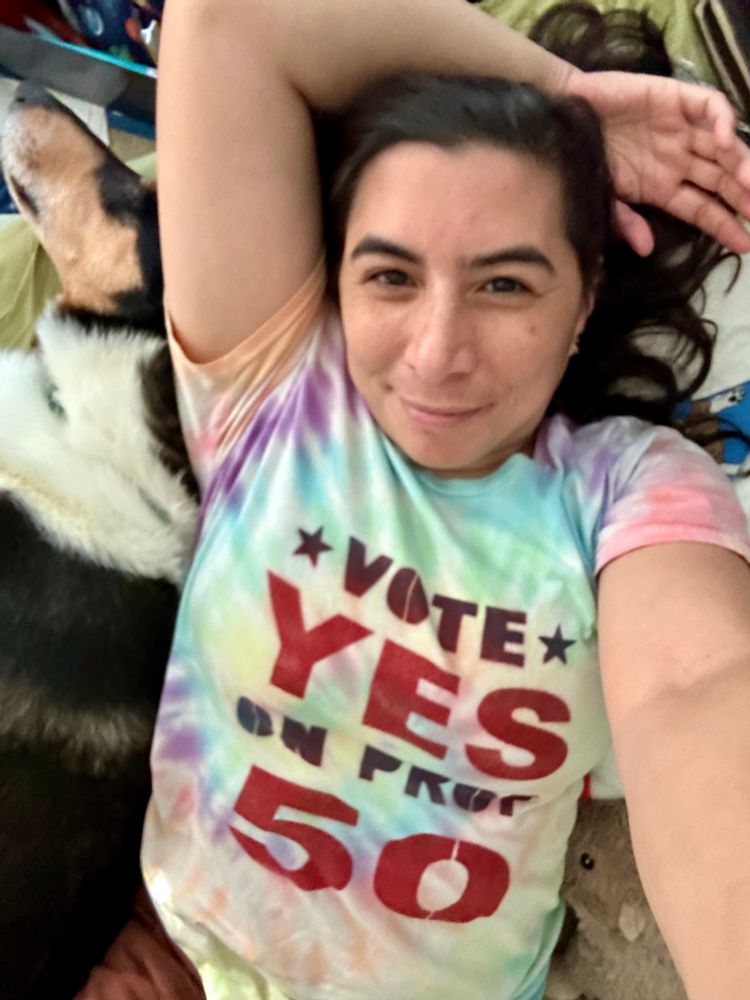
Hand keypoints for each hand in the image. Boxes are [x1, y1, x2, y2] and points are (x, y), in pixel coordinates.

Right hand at [563, 69, 749, 255]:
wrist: (563, 114)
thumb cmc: (581, 158)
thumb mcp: (602, 198)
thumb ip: (625, 221)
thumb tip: (647, 249)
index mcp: (662, 186)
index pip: (702, 209)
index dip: (723, 225)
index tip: (744, 244)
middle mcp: (678, 158)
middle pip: (720, 179)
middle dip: (742, 196)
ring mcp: (681, 128)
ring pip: (723, 146)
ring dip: (741, 164)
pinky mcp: (677, 97)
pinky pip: (710, 107)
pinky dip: (723, 123)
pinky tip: (726, 144)